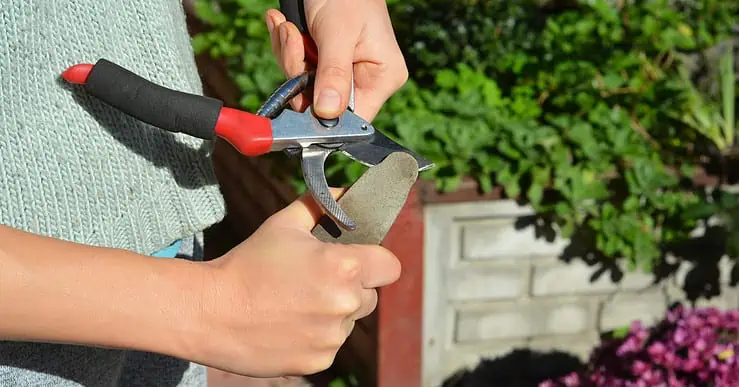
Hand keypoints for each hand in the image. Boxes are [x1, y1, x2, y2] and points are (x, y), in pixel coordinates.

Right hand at [192, 190, 400, 376]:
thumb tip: (346, 193)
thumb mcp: (284, 224)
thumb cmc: (248, 264)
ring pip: (350, 322)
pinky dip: (315, 337)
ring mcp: (333, 336)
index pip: (389, 266)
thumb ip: (322, 205)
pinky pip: (330, 345)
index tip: (359, 261)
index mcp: (344, 266)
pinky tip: (287, 325)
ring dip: (333, 313)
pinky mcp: (319, 361)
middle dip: (351, 287)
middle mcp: (345, 303)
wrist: (211, 311)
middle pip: (370, 295)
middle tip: (314, 281)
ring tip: (294, 303)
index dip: (376, 261)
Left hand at [265, 0, 408, 120]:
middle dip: (298, 71)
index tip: (299, 97)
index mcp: (382, 77)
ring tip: (288, 26)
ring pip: (303, 86)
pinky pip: (297, 69)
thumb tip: (328, 114)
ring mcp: (342, 72)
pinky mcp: (322, 62)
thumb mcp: (338, 34)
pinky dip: (286, 47)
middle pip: (321, 103)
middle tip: (293, 38)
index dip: (323, 115)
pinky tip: (286, 25)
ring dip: (289, 55)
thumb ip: (334, 75)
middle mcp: (365, 80)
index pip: (354, 118)